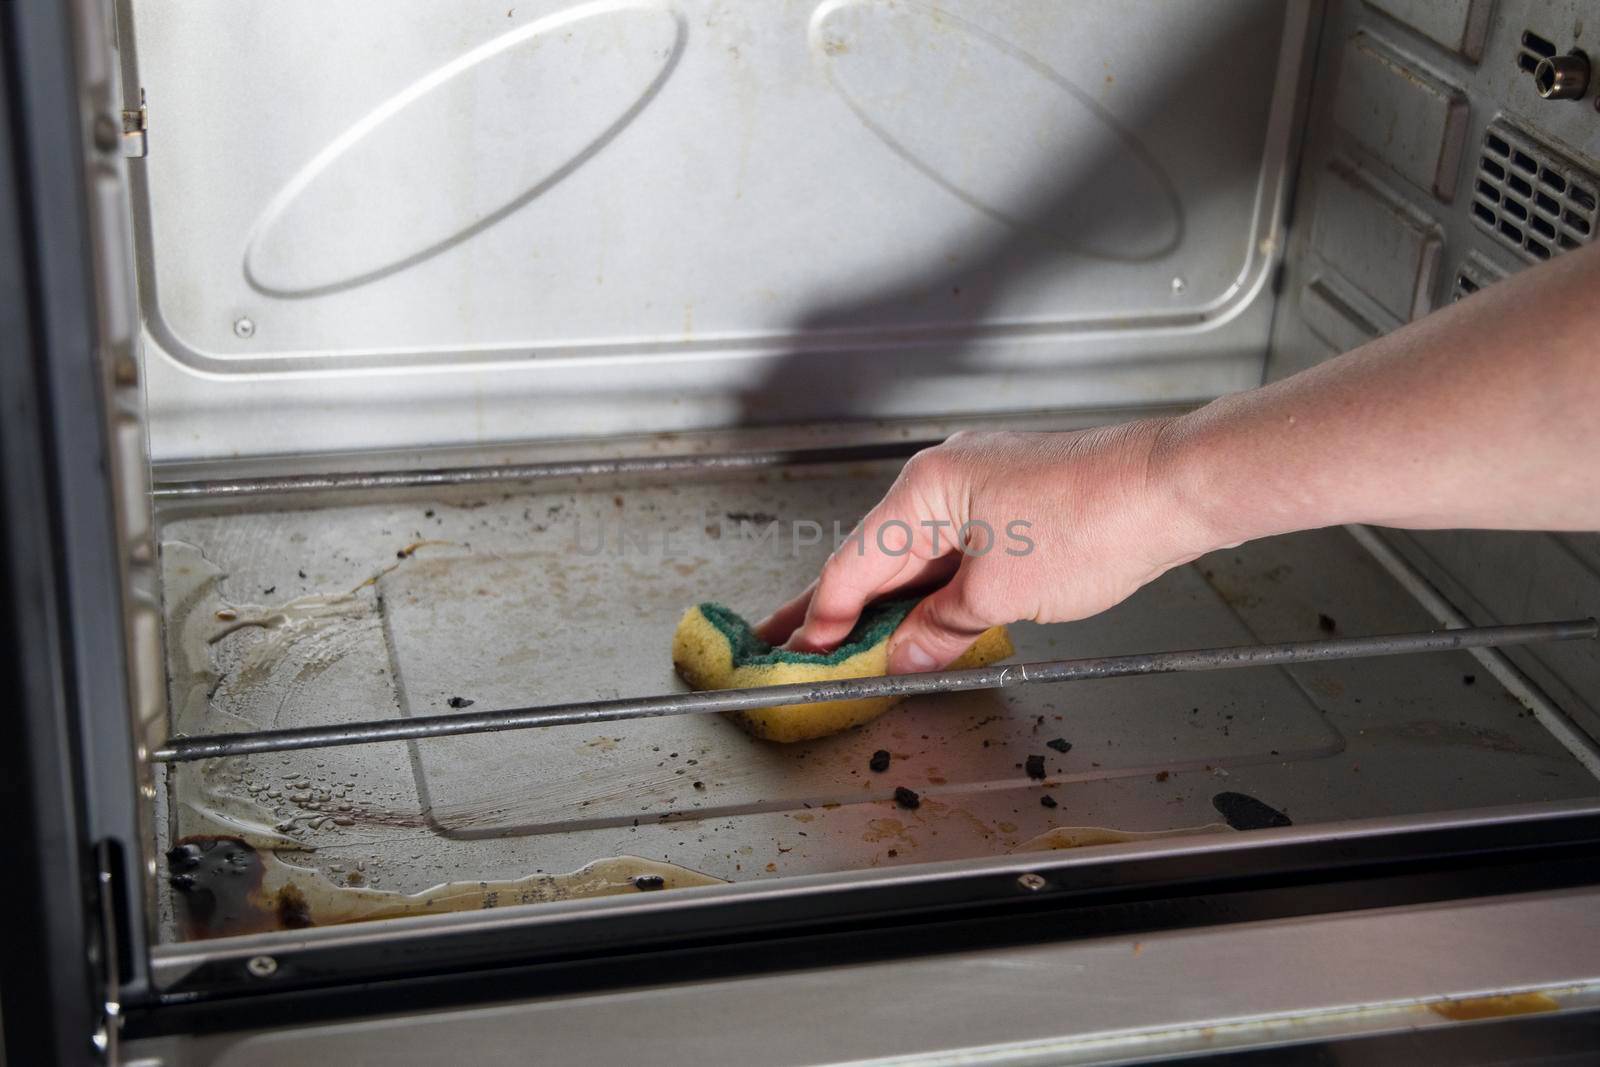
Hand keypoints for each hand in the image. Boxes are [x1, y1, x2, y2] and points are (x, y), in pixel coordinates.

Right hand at [755, 421, 1216, 672]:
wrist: (1173, 489)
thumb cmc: (1096, 521)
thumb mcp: (1000, 596)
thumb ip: (940, 629)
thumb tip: (905, 655)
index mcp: (926, 490)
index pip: (854, 566)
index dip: (824, 619)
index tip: (802, 656)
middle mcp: (945, 477)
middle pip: (876, 556)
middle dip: (836, 607)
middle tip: (786, 640)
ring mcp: (980, 484)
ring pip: (916, 554)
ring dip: (888, 601)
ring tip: (846, 639)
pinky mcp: (1012, 499)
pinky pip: (953, 549)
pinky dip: (932, 587)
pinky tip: (920, 619)